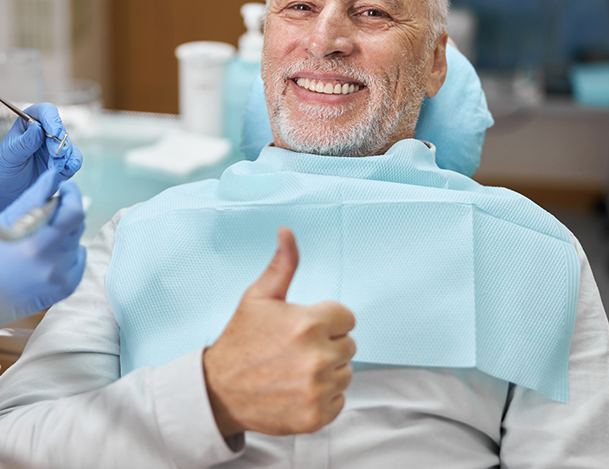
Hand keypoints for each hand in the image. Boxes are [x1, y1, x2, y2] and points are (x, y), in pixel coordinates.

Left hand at [0, 103, 82, 210]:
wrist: (9, 190)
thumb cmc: (5, 169)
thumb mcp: (10, 155)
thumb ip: (25, 142)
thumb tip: (38, 127)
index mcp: (29, 124)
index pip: (45, 112)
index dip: (52, 119)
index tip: (55, 132)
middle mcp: (46, 134)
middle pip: (60, 130)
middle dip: (59, 142)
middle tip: (55, 154)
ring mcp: (56, 148)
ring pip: (70, 145)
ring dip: (65, 156)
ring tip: (55, 167)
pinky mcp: (65, 163)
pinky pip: (75, 160)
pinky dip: (73, 164)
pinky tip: (66, 169)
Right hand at [0, 169, 85, 325]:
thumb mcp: (6, 221)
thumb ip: (34, 198)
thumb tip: (56, 175)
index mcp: (33, 241)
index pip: (73, 212)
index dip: (72, 196)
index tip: (67, 188)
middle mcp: (49, 260)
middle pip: (77, 223)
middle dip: (65, 214)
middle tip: (47, 217)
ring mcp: (59, 275)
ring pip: (77, 239)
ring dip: (65, 234)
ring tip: (40, 242)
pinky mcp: (67, 286)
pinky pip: (79, 257)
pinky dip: (69, 253)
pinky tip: (47, 257)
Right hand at [203, 227, 355, 437]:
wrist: (219, 390)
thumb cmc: (241, 339)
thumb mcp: (259, 296)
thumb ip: (283, 264)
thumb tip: (287, 231)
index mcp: (309, 323)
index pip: (347, 318)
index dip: (327, 320)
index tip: (305, 327)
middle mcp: (317, 357)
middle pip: (349, 345)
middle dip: (328, 343)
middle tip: (297, 349)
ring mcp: (317, 389)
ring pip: (346, 372)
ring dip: (328, 371)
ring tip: (296, 369)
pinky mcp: (316, 416)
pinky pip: (340, 399)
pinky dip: (324, 396)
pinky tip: (298, 389)